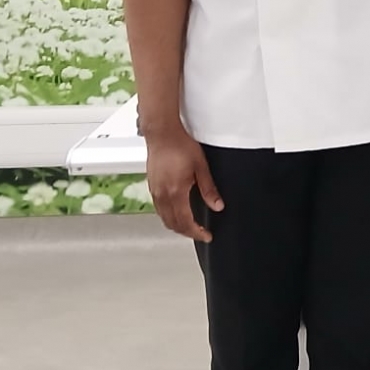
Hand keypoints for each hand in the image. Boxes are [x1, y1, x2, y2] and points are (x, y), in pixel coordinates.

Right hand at [145, 124, 222, 242]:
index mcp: (176, 192)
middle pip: (173, 224)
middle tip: (200, 233)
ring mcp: (155, 191)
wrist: (162, 133)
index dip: (197, 232)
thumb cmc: (180, 145)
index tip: (206, 236)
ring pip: (164, 218)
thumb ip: (209, 189)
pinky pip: (159, 209)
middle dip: (187, 232)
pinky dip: (168, 216)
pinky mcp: (151, 186)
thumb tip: (217, 205)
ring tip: (190, 225)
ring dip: (177, 225)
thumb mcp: (201, 167)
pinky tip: (177, 212)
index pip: (186, 222)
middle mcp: (162, 195)